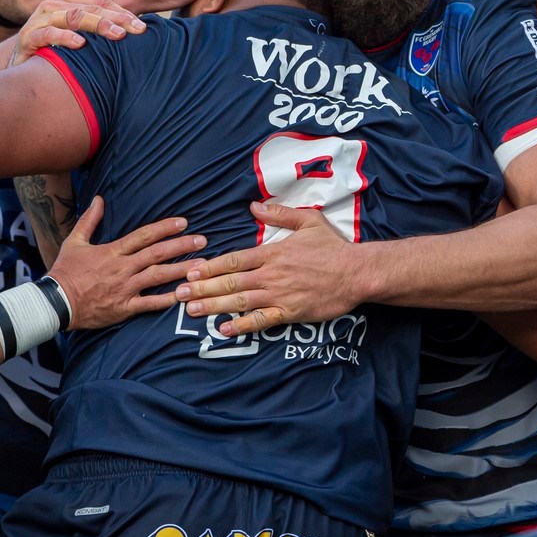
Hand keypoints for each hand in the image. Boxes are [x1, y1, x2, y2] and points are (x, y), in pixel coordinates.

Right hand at [10, 0, 146, 65]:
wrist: (21, 64)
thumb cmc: (53, 46)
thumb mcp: (75, 30)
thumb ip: (94, 16)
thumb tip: (121, 10)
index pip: (100, 2)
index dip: (122, 13)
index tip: (143, 27)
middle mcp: (52, 5)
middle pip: (89, 8)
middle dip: (116, 18)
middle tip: (137, 30)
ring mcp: (39, 20)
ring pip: (72, 17)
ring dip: (96, 24)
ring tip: (117, 34)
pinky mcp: (28, 37)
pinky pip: (48, 34)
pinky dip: (64, 37)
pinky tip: (81, 44)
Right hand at [45, 196, 208, 329]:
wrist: (55, 303)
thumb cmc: (65, 271)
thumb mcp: (75, 241)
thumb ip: (89, 220)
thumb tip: (98, 199)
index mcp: (112, 251)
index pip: (144, 236)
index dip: (165, 228)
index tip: (183, 222)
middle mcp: (122, 268)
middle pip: (157, 254)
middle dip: (181, 246)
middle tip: (203, 240)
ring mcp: (125, 288)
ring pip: (158, 277)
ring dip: (181, 270)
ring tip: (202, 266)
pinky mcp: (125, 308)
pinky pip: (150, 304)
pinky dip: (167, 300)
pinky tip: (185, 295)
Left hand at [175, 202, 362, 335]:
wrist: (357, 273)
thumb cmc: (333, 246)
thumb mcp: (308, 220)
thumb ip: (279, 213)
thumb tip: (253, 206)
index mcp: (273, 252)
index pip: (234, 259)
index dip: (209, 266)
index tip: (191, 271)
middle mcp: (272, 274)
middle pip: (230, 281)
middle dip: (202, 288)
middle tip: (179, 294)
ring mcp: (280, 295)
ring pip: (240, 301)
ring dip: (213, 306)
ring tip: (192, 310)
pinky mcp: (291, 313)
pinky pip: (262, 321)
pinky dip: (242, 326)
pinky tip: (223, 330)